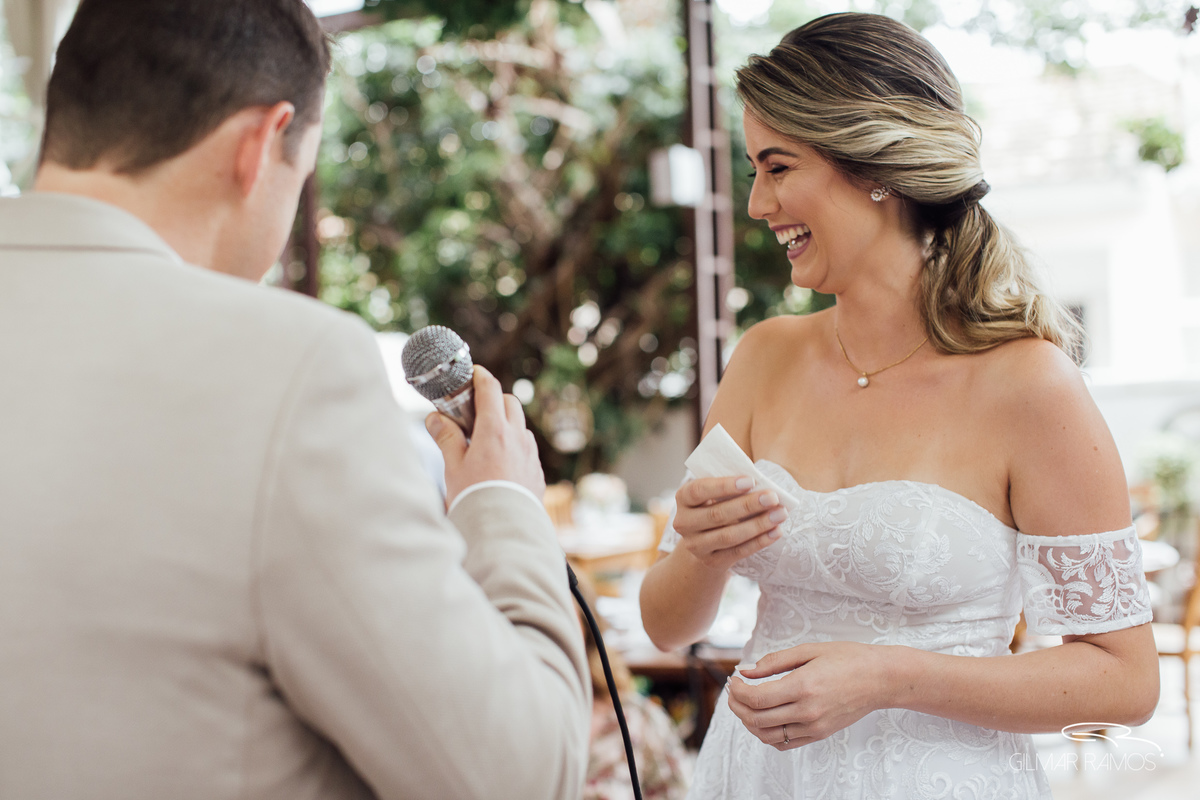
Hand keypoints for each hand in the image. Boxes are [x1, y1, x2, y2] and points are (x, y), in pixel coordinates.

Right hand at [426, 366, 544, 507]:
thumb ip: (447, 438)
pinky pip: (527, 449)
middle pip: (510, 402)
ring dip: (506, 425)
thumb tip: (435, 418)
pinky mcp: (537, 472)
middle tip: (475, 410)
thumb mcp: (454, 467)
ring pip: (520, 426)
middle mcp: (517, 437)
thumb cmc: (474, 497)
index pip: (491, 389)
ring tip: (486, 440)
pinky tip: (501, 463)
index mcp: (495, 430)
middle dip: (495, 399)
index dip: (481, 376)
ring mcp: (530, 454)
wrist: (503, 529)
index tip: (474, 373)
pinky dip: (515, 446)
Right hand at [673, 476, 787, 571]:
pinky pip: (738, 552)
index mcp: (683, 498)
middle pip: (717, 514)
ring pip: (729, 536)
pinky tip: (776, 532)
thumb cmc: (716, 505)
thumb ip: (731, 487)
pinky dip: (759, 542)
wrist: (704, 542)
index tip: (750, 480)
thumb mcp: (715, 493)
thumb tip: (763, 484)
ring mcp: (696, 545)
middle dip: (748, 505)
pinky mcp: (711, 562)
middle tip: (773, 497)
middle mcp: (684, 523)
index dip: (724, 486)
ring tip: (780, 514)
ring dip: (758, 525)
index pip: (699, 490)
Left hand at [727, 642, 893, 749]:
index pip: (756, 699)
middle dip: (737, 706)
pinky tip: (764, 718)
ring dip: (748, 722)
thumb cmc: (847, 658)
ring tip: (744, 705)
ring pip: (767, 735)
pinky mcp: (820, 734)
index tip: (733, 679)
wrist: (880, 679)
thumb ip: (774, 662)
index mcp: (803, 687)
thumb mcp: (809, 650)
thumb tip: (746, 670)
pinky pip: (785, 743)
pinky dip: (767, 734)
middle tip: (733, 692)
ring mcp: (814, 727)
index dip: (738, 691)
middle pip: (757, 719)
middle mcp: (807, 711)